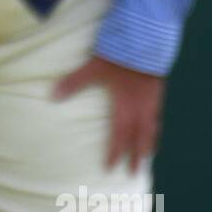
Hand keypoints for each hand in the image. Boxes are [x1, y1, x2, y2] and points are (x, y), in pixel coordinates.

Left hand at [52, 53, 163, 172]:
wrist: (148, 39)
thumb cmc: (120, 55)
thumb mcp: (93, 67)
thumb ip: (74, 81)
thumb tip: (52, 95)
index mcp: (125, 106)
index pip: (119, 135)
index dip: (115, 152)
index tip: (111, 168)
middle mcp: (141, 107)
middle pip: (140, 137)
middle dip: (137, 155)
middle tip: (136, 172)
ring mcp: (152, 99)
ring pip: (152, 127)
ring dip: (149, 142)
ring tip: (149, 153)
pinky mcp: (159, 88)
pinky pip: (158, 114)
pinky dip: (156, 124)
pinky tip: (155, 123)